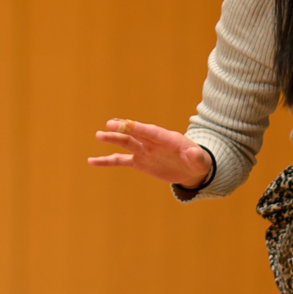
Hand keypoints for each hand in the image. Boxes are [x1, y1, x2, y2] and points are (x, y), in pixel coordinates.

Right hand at [87, 119, 213, 187]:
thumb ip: (197, 157)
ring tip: (98, 135)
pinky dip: (106, 161)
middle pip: (135, 134)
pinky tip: (92, 161)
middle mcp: (152, 142)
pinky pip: (120, 161)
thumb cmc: (198, 162)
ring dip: (112, 139)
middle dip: (122, 129)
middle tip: (108, 125)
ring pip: (125, 143)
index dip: (138, 127)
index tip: (125, 124)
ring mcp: (144, 151)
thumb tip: (193, 153)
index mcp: (167, 138)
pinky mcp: (139, 162)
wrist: (191, 169)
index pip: (150, 131)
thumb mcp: (201, 161)